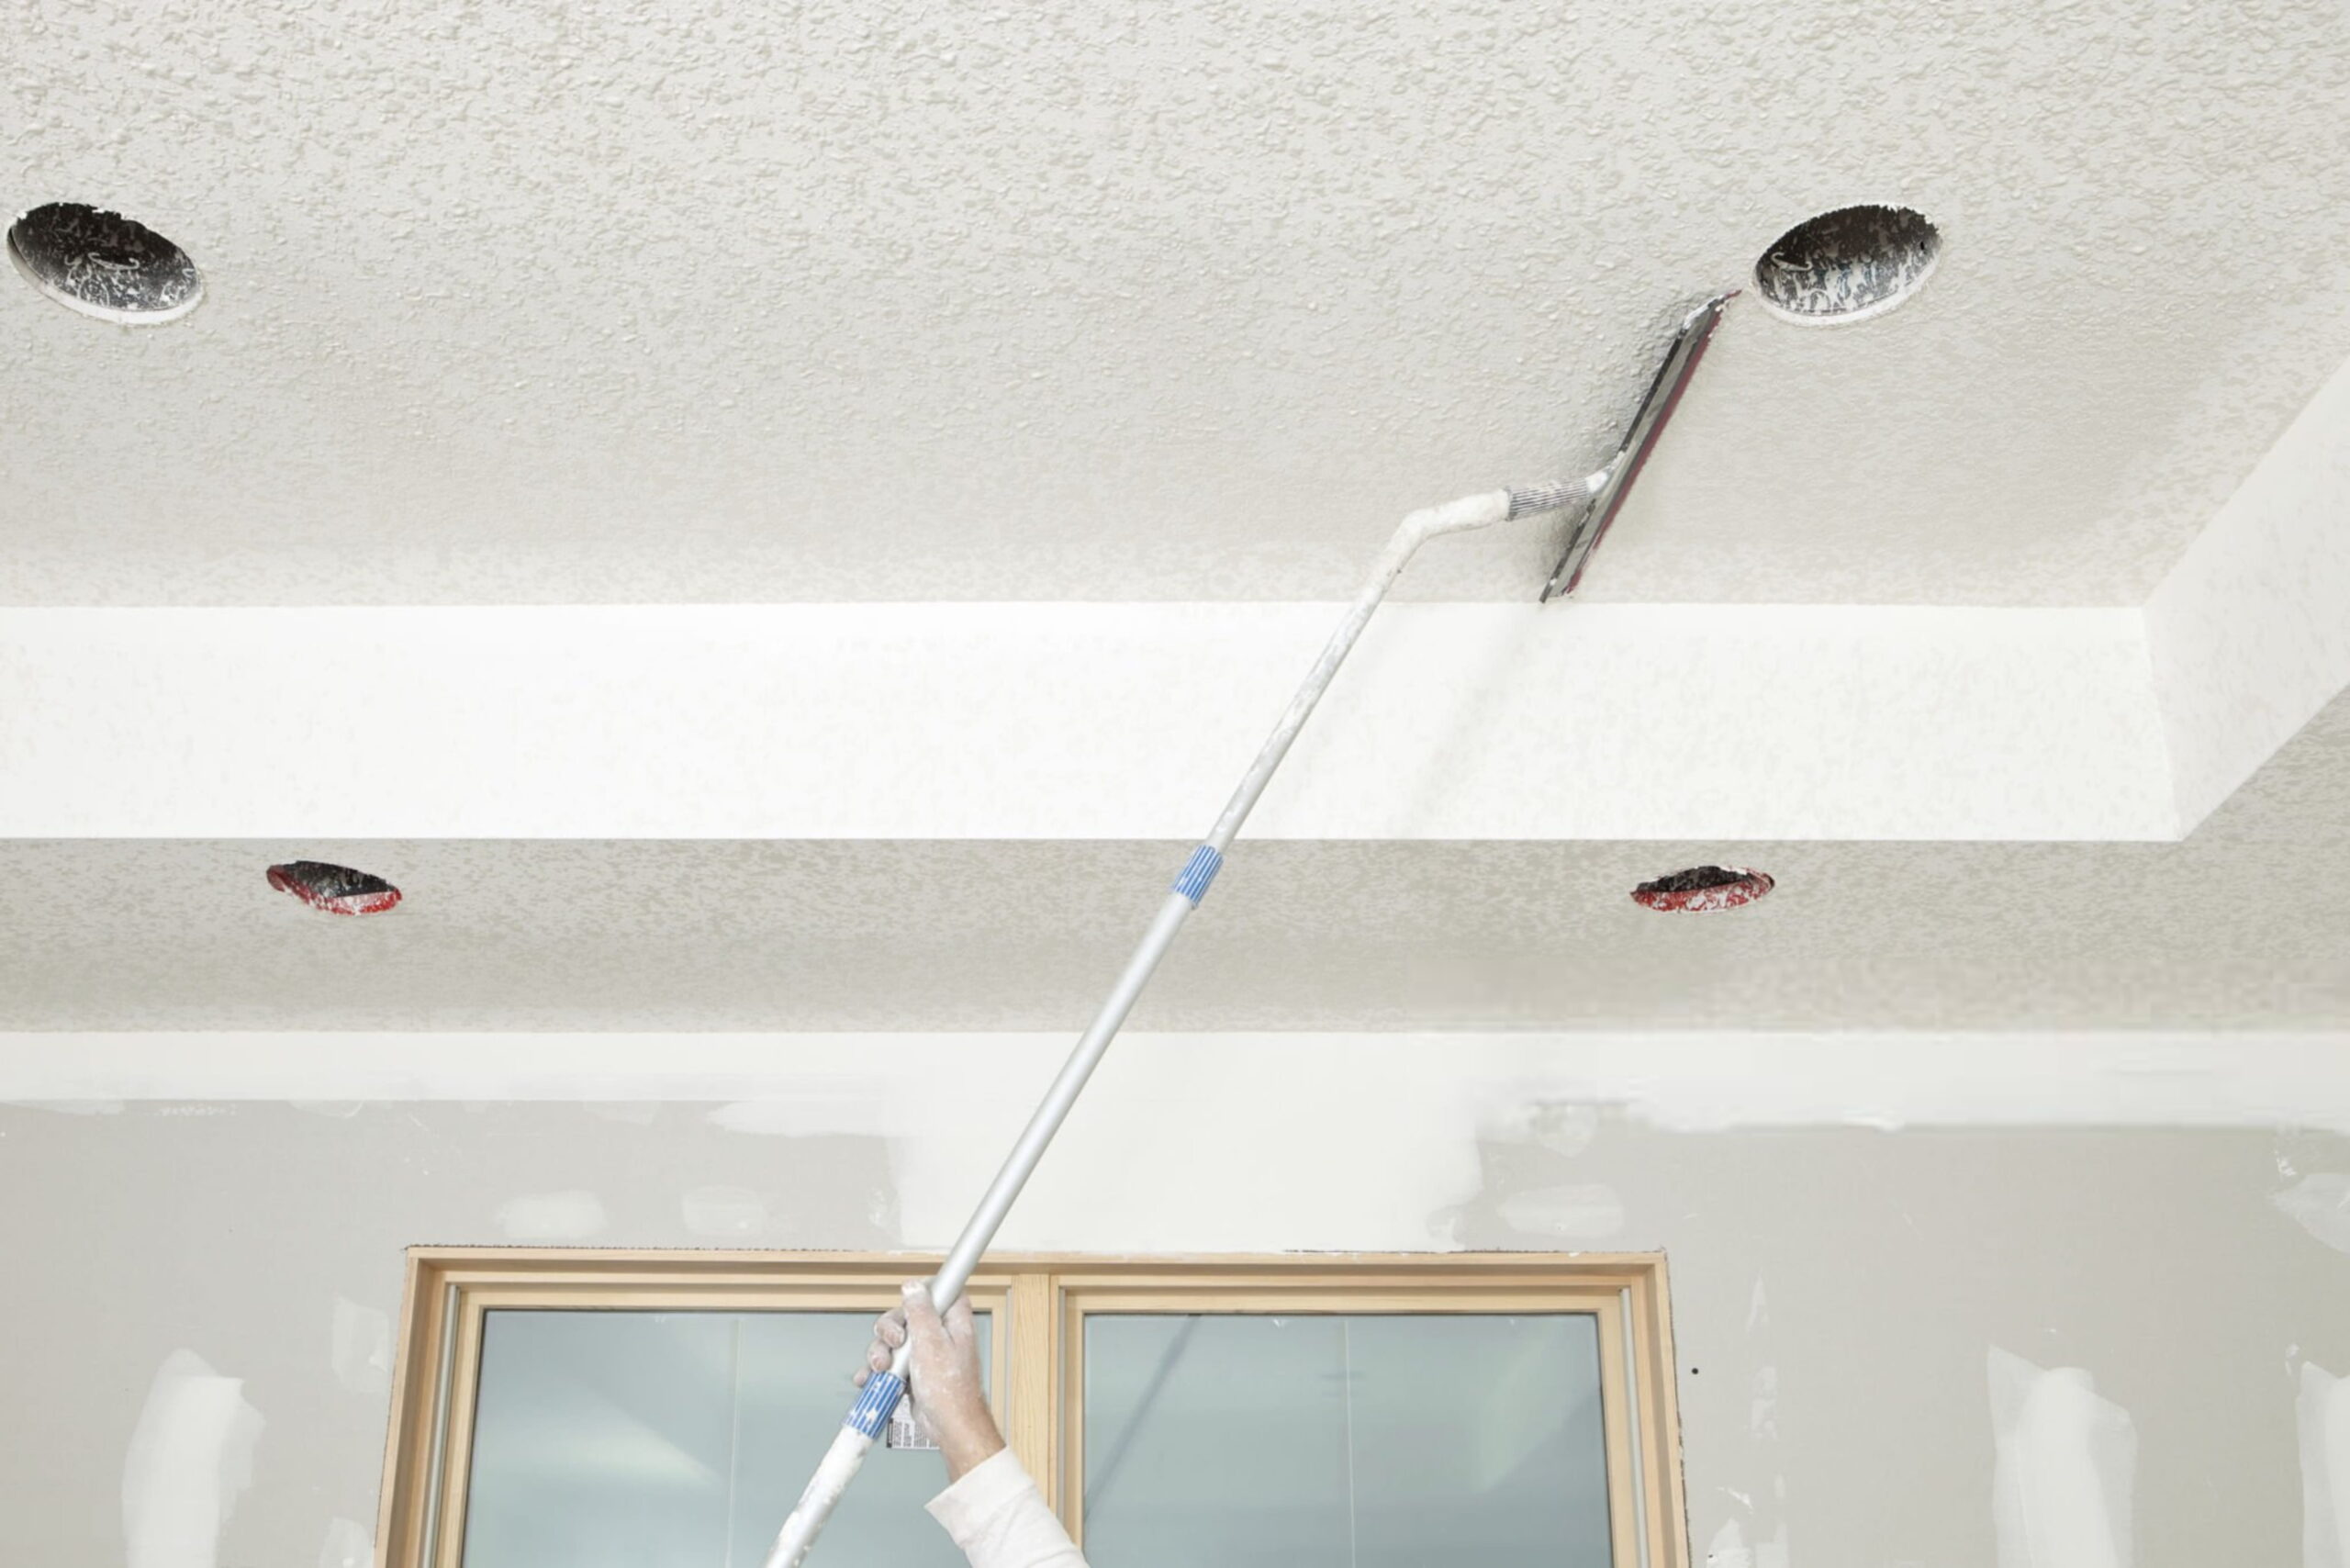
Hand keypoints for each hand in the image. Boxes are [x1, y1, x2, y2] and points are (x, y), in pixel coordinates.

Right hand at [857, 1281, 1004, 1480]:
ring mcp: (925, 1352)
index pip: (938, 1290)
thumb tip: (913, 1287)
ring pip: (893, 1340)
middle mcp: (939, 1333)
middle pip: (905, 1315)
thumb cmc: (950, 1390)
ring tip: (880, 1369)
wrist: (948, 1425)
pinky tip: (870, 1378)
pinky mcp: (913, 1369)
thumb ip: (921, 1312)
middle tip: (893, 1345)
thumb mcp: (932, 1344)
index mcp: (952, 1320)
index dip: (919, 1292)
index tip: (906, 1305)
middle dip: (890, 1331)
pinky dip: (878, 1370)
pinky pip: (890, 1362)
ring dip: (880, 1354)